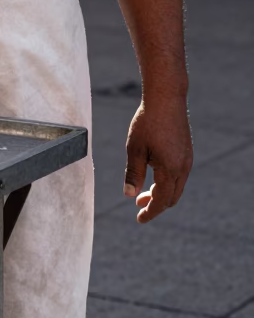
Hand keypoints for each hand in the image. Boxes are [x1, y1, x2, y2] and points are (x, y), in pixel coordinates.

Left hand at [124, 96, 192, 222]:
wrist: (166, 98)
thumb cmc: (147, 122)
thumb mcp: (134, 148)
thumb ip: (133, 173)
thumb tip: (128, 195)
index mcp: (170, 170)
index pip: (161, 201)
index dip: (150, 212)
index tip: (139, 219)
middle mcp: (183, 167)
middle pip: (171, 197)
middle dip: (155, 204)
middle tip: (138, 204)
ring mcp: (187, 159)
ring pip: (176, 186)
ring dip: (161, 192)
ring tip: (143, 192)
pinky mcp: (187, 151)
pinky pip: (179, 175)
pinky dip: (167, 181)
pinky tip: (154, 174)